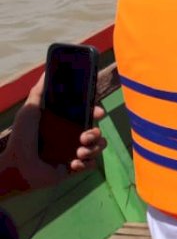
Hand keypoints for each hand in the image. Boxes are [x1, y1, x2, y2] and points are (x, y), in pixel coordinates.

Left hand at [2, 78, 106, 193]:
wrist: (17, 165)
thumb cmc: (22, 137)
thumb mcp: (30, 110)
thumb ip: (40, 91)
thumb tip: (48, 70)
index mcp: (66, 122)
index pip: (89, 114)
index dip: (97, 112)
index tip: (98, 113)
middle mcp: (72, 136)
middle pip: (97, 131)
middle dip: (96, 133)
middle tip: (84, 137)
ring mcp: (74, 152)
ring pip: (98, 147)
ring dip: (93, 149)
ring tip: (78, 153)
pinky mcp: (73, 168)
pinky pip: (91, 164)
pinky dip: (86, 164)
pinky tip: (73, 164)